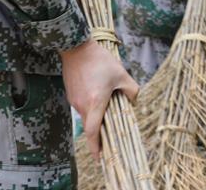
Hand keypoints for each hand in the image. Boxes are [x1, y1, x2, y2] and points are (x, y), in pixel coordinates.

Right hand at [60, 39, 138, 158]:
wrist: (76, 47)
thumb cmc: (100, 60)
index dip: (96, 147)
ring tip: (107, 102)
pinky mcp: (71, 95)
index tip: (100, 157)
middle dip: (101, 130)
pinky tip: (97, 93)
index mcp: (96, 102)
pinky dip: (90, 106)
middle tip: (112, 130)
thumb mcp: (121, 73)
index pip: (93, 131)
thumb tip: (134, 100)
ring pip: (87, 115)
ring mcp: (74, 101)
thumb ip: (131, 89)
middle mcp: (82, 105)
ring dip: (96, 114)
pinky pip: (82, 106)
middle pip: (92, 125)